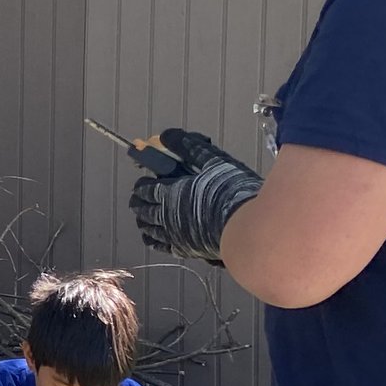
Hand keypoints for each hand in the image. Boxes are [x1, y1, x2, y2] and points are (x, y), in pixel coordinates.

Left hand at [130, 127, 261, 263]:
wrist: (248, 227)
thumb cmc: (231, 192)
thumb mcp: (213, 162)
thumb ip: (190, 148)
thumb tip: (167, 136)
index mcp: (170, 193)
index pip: (146, 189)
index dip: (142, 185)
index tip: (142, 183)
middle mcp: (167, 216)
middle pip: (144, 210)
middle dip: (139, 203)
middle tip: (137, 199)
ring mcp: (174, 236)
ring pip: (150, 230)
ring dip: (144, 222)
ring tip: (142, 219)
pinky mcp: (186, 250)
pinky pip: (162, 247)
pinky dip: (154, 241)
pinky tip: (154, 240)